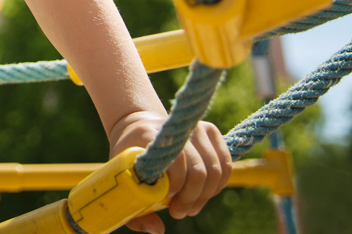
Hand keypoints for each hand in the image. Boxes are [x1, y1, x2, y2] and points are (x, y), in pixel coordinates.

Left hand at [108, 111, 230, 233]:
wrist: (139, 129)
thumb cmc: (132, 161)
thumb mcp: (124, 181)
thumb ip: (136, 209)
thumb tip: (158, 230)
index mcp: (149, 135)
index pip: (176, 161)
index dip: (175, 187)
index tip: (166, 200)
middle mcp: (177, 127)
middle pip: (199, 171)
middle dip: (191, 198)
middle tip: (178, 211)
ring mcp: (196, 127)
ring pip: (215, 171)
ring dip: (204, 196)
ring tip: (189, 206)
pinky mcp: (211, 131)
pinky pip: (226, 166)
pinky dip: (217, 186)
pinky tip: (203, 194)